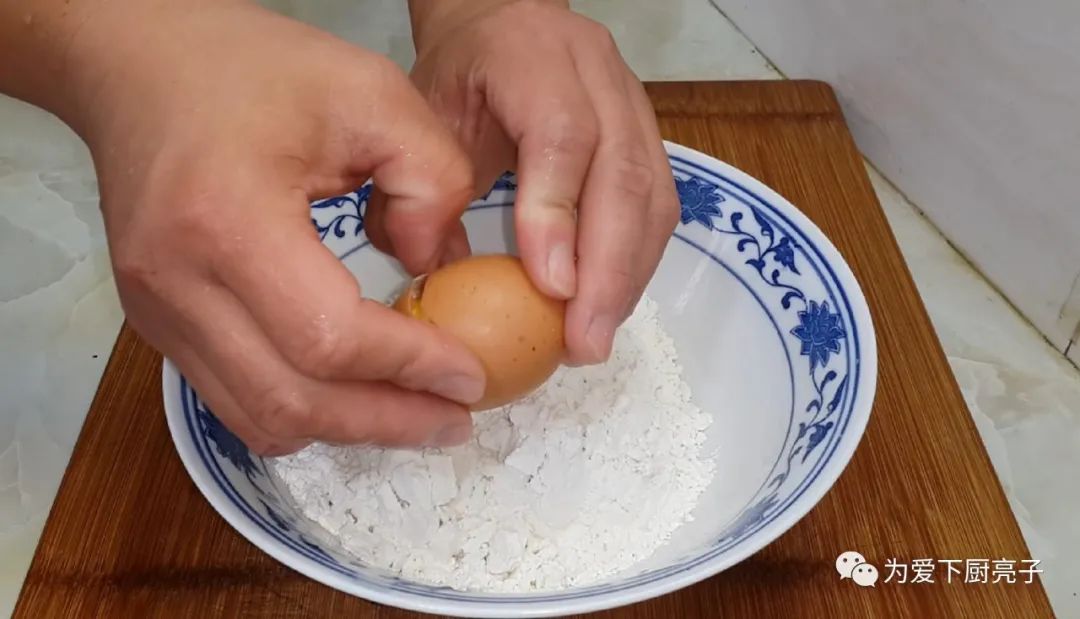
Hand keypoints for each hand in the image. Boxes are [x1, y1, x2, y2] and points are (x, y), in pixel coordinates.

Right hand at [68, 2, 488, 453]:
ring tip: (416, 416)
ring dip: (347, 429)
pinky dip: (304, 412)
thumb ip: (432, 178)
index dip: (408, 367)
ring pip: (260, 417)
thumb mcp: (371, 92)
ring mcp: (156, 311)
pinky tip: (354, 395)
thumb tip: (440, 268)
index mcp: (226, 219)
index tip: (470, 375)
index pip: (327, 337)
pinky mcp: (158, 322)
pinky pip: (234, 399)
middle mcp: (177, 282)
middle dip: (387, 422)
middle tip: (455, 421)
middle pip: (292, 399)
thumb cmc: (253, 70)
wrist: (138, 65)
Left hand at [402, 0, 680, 364]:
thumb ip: (426, 182)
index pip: (561, 135)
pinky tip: (611, 304)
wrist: (505, 17)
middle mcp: (597, 75)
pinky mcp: (649, 134)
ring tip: (597, 336)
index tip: (550, 287)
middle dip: (608, 269)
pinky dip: (638, 262)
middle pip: (623, 174)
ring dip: (629, 276)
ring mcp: (633, 103)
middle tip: (585, 342)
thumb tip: (432, 273)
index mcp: (533, 57)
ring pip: (653, 194)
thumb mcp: (426, 112)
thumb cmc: (462, 70)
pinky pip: (660, 203)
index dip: (559, 213)